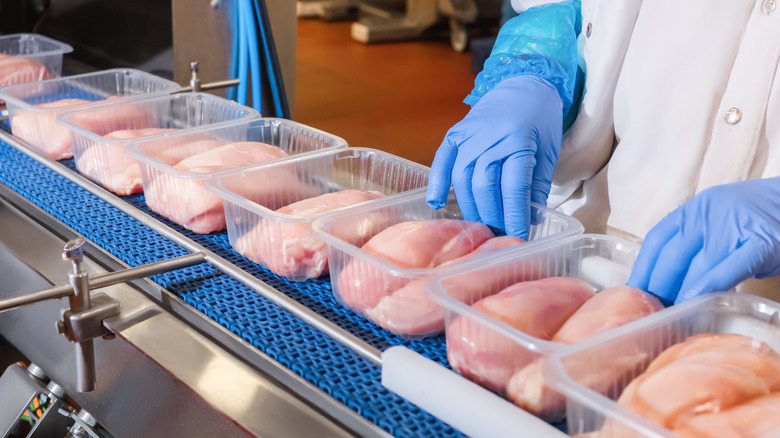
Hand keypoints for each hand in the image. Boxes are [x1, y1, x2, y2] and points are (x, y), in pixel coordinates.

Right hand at [426, 75, 562, 238]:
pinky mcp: (456, 133)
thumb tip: (530, 219)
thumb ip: (536, 185)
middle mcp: (490, 137)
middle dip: (491, 216)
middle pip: (484, 186)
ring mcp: (469, 134)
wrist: (524, 83)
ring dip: (470, 206)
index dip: (515, 215)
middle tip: (499, 236)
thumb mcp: (548, 151)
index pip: (514, 187)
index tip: (519, 236)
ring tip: (479, 226)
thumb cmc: (540, 119)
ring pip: (462, 178)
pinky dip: (437, 182)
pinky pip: (442, 160)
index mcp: (518, 140)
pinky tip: (436, 203)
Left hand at [627, 177, 779, 303]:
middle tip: (652, 313)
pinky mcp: (760, 243)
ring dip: (679, 294)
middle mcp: (708, 214)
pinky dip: (708, 286)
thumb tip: (665, 283)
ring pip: (697, 265)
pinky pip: (729, 267)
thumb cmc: (758, 222)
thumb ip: (694, 247)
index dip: (642, 270)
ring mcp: (734, 227)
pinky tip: (696, 302)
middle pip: (671, 256)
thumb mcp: (718, 226)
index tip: (633, 295)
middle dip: (658, 288)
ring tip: (670, 316)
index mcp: (693, 210)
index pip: (657, 241)